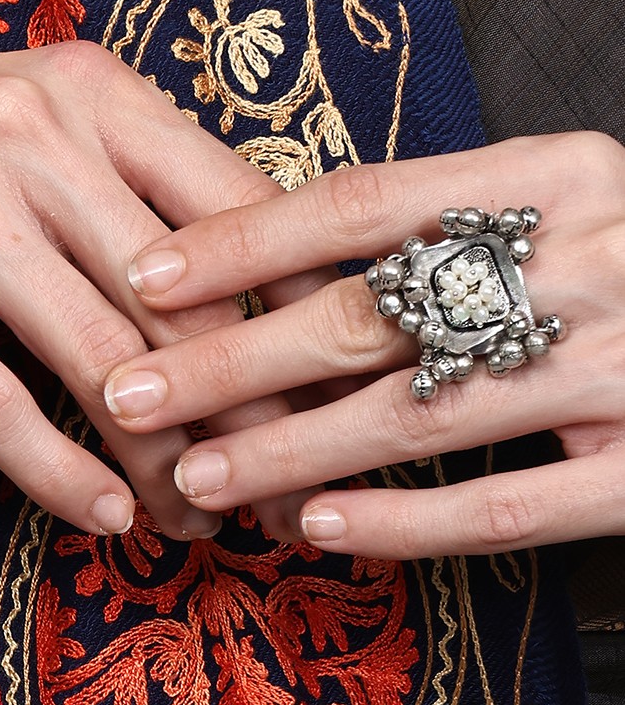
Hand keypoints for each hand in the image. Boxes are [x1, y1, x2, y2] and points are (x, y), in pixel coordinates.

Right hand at [0, 43, 294, 538]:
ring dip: (166, 462)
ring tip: (204, 522)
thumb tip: (269, 278)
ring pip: (102, 363)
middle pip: (182, 302)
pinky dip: (62, 475)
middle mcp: (24, 137)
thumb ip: (137, 177)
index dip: (301, 310)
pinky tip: (110, 518)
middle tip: (286, 487)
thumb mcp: (33, 120)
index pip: (235, 207)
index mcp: (85, 90)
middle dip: (251, 412)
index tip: (339, 390)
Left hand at [96, 131, 624, 556]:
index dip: (243, 241)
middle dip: (232, 359)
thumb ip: (451, 220)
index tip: (141, 274)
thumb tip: (269, 261)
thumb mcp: (570, 201)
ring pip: (421, 416)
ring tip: (198, 475)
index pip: (364, 199)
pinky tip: (321, 533)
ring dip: (294, 451)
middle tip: (126, 392)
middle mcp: (589, 258)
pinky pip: (506, 503)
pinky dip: (405, 521)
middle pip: (371, 312)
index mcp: (559, 171)